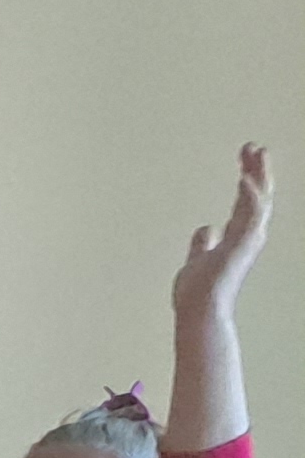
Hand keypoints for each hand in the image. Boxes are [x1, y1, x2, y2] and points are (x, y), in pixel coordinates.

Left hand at [175, 142, 270, 326]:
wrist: (198, 311)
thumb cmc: (197, 292)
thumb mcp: (197, 258)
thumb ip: (203, 243)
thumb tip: (206, 227)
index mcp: (237, 236)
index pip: (246, 200)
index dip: (248, 178)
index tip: (244, 157)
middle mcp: (247, 236)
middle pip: (257, 194)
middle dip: (257, 169)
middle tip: (253, 146)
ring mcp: (248, 240)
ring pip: (260, 199)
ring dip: (259, 174)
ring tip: (256, 151)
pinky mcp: (244, 245)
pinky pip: (252, 215)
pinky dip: (251, 196)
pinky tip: (245, 178)